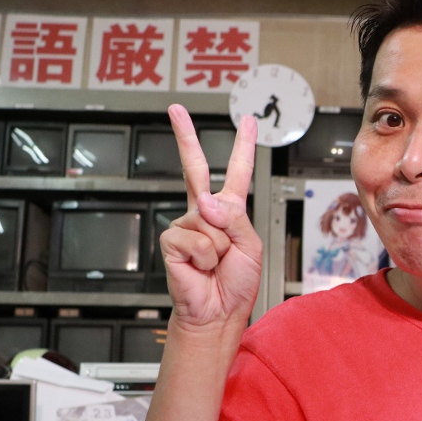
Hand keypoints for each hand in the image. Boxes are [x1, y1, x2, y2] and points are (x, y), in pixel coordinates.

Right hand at [160, 104, 261, 329]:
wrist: (218, 311)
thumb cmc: (236, 282)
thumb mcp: (250, 245)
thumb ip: (233, 217)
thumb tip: (205, 201)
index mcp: (230, 210)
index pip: (237, 172)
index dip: (243, 146)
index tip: (247, 121)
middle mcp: (205, 212)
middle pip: (194, 167)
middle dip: (185, 137)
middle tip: (175, 108)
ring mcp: (187, 224)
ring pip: (208, 221)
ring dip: (219, 246)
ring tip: (216, 263)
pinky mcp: (172, 240)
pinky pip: (195, 238)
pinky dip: (204, 256)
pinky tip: (201, 267)